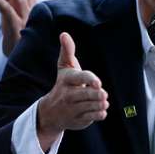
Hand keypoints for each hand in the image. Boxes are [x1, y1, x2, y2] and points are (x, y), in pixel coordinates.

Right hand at [36, 33, 109, 151]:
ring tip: (104, 101)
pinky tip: (102, 110)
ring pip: (90, 106)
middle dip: (96, 95)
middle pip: (86, 95)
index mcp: (66, 80)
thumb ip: (67, 51)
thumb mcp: (64, 67)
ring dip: (99, 104)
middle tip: (103, 94)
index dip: (89, 80)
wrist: (50, 112)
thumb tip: (64, 34)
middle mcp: (68, 95)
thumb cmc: (63, 84)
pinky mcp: (78, 120)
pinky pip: (91, 118)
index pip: (79, 78)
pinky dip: (99, 114)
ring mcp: (72, 109)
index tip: (98, 83)